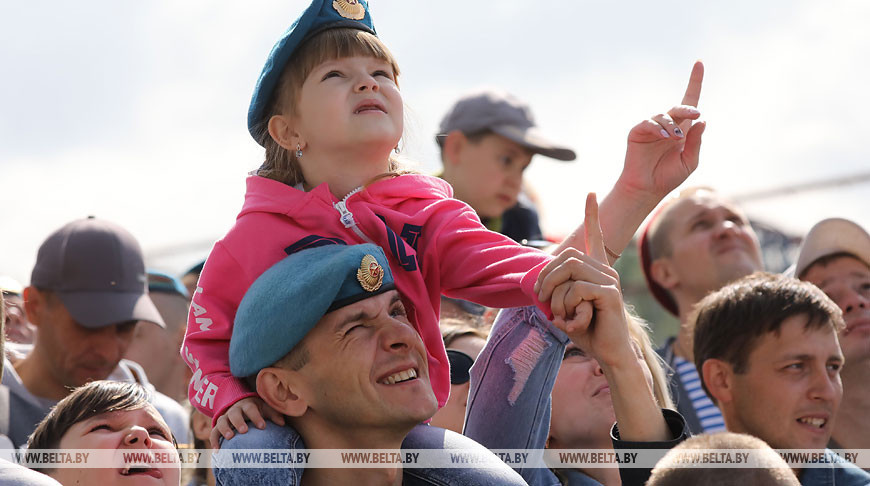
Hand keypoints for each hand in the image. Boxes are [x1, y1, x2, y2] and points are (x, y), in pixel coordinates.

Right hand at [209, 396, 285, 448]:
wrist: (240, 405)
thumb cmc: (257, 410)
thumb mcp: (265, 409)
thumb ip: (274, 415)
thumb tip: (282, 423)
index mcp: (247, 405)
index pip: (251, 409)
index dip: (256, 417)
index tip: (263, 426)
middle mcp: (234, 410)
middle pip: (234, 414)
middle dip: (239, 421)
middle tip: (244, 430)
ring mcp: (225, 418)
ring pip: (221, 421)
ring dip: (224, 429)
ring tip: (229, 438)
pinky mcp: (218, 426)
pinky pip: (213, 433)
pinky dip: (214, 441)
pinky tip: (217, 451)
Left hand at [535, 194, 632, 364]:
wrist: (609, 354)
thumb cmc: (587, 331)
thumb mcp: (564, 307)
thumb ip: (556, 291)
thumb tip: (538, 284)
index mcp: (596, 270)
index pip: (595, 236)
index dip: (591, 215)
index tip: (590, 193)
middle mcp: (605, 270)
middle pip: (566, 256)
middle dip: (546, 277)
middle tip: (540, 300)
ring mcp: (609, 280)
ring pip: (569, 271)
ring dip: (554, 295)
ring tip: (557, 315)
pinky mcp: (609, 293)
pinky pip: (576, 290)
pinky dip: (566, 306)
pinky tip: (573, 322)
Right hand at [618, 61, 705, 199]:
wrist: (647, 189)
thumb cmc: (669, 176)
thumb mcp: (690, 160)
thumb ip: (696, 141)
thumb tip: (702, 120)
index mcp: (683, 129)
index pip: (690, 102)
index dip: (694, 81)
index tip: (699, 63)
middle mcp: (668, 125)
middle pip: (679, 107)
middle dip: (688, 108)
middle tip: (696, 114)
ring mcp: (652, 128)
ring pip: (664, 116)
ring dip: (672, 125)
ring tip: (675, 138)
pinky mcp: (637, 132)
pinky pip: (649, 123)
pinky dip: (657, 128)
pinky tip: (664, 136)